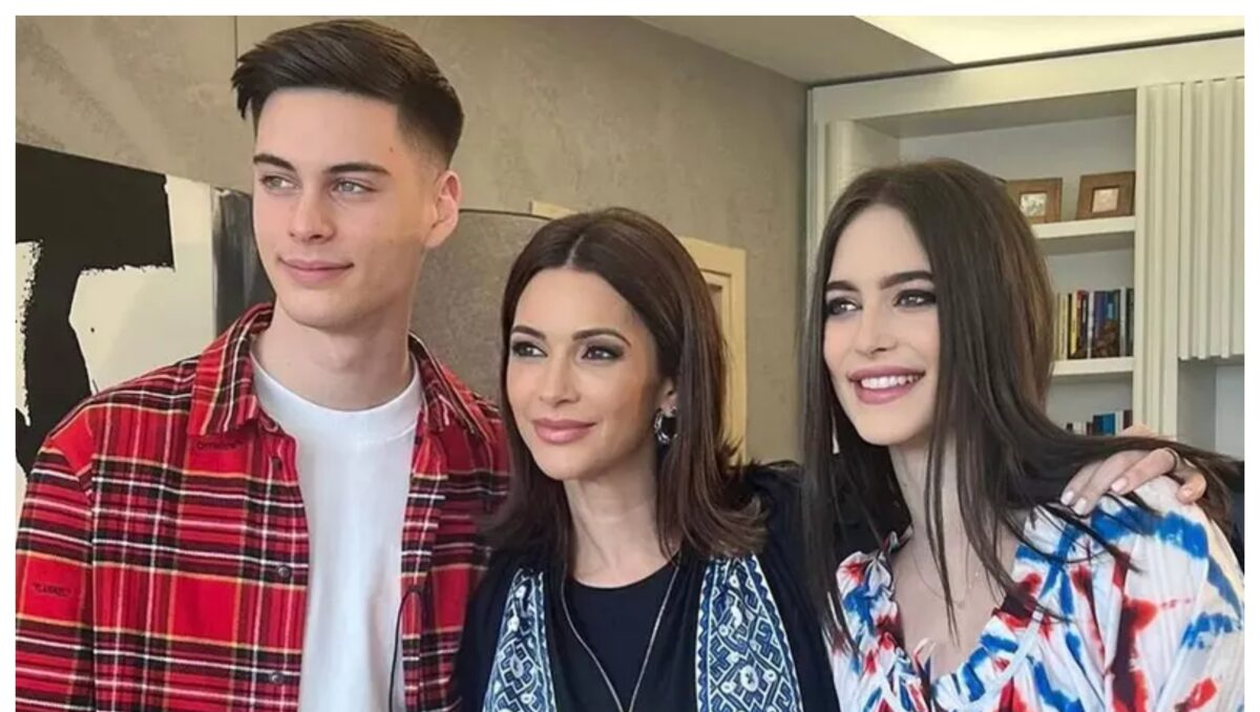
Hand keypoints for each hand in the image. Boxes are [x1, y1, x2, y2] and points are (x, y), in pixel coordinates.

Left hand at [1059, 422, 1207, 514]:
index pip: (1098, 459)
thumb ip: (1099, 488)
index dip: (1081, 479)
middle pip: (1121, 457)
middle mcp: (1148, 448)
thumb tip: (1069, 507)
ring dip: (1136, 473)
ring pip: (1157, 459)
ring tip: (1118, 489)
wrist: (1184, 490)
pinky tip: (1182, 498)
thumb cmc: (1145, 491)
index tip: (1068, 499)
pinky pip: (1195, 477)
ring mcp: (1174, 459)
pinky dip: (1191, 485)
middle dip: (1098, 481)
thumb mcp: (1117, 485)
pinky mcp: (1196, 474)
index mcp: (1126, 447)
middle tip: (1083, 506)